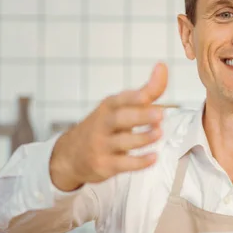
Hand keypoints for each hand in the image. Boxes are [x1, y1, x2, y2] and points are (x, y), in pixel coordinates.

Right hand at [50, 62, 167, 190]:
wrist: (70, 155)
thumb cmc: (103, 127)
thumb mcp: (119, 107)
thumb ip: (145, 92)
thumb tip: (162, 67)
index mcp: (109, 107)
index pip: (121, 99)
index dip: (135, 96)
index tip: (148, 95)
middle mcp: (103, 124)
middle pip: (120, 118)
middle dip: (140, 116)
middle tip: (160, 114)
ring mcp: (102, 146)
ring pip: (123, 142)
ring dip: (142, 138)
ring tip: (159, 133)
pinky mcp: (104, 165)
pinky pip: (123, 164)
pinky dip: (139, 162)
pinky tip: (153, 157)